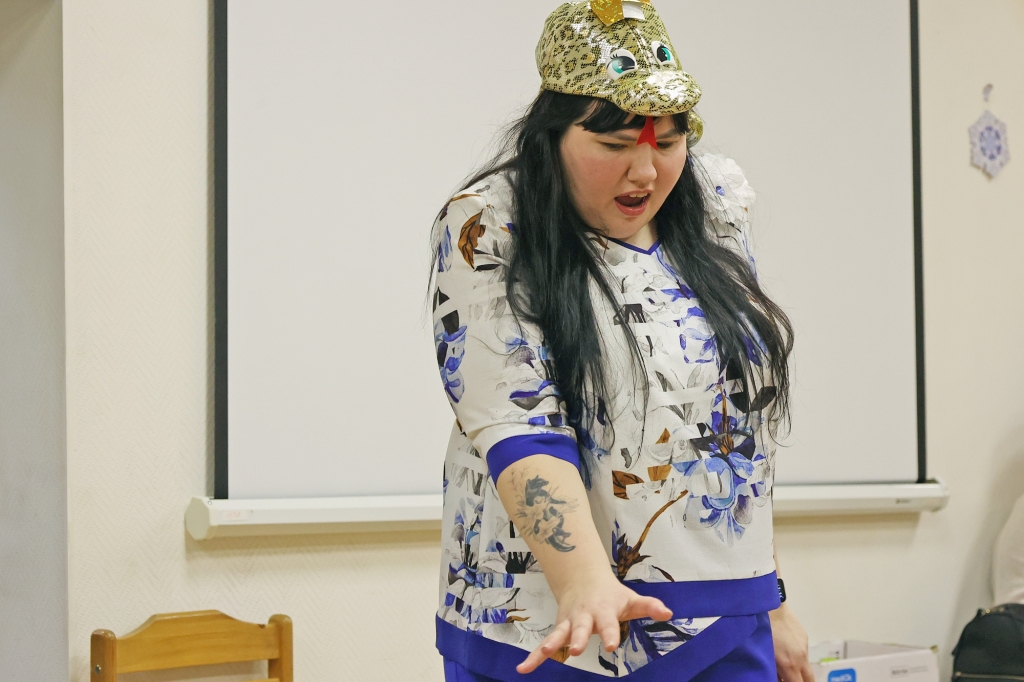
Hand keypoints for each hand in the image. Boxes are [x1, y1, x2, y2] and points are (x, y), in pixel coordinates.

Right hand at [516, 573, 671, 673]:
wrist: (582, 578)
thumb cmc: (610, 594)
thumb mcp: (631, 598)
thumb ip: (649, 606)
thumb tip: (669, 613)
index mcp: (602, 611)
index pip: (608, 624)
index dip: (610, 634)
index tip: (611, 645)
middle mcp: (583, 617)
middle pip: (579, 628)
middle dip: (576, 638)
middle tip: (576, 649)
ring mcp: (568, 623)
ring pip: (557, 634)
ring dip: (549, 645)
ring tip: (543, 655)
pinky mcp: (558, 630)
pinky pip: (545, 645)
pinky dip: (534, 657)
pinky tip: (523, 669)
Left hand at [769, 603, 814, 681]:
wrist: (768, 606)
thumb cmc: (760, 632)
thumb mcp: (765, 656)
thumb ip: (773, 671)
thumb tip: (778, 677)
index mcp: (790, 665)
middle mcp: (802, 657)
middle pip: (810, 679)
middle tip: (790, 679)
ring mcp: (804, 645)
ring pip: (806, 665)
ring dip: (799, 669)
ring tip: (785, 666)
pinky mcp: (804, 635)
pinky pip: (803, 652)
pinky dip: (797, 656)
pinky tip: (785, 649)